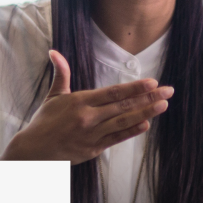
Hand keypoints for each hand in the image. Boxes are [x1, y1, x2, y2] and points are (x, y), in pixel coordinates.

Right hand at [1, 50, 171, 164]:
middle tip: (168, 91)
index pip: (113, 92)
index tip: (152, 82)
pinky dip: (131, 131)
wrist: (33, 150)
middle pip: (123, 106)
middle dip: (148, 98)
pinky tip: (146, 124)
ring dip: (145, 113)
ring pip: (123, 122)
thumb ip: (61, 73)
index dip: (134, 87)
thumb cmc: (44, 122)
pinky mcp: (93, 149)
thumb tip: (54, 52)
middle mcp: (88, 117)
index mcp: (80, 101)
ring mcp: (92, 134)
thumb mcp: (53, 96)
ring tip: (163, 105)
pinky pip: (116, 138)